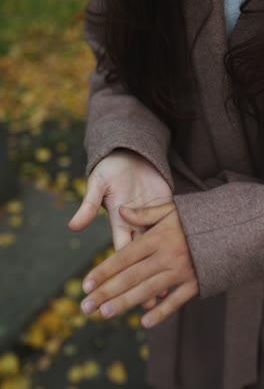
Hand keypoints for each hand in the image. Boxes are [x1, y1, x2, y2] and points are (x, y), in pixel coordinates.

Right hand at [68, 148, 172, 309]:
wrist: (130, 154)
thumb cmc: (110, 168)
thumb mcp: (98, 184)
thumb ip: (89, 205)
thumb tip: (72, 226)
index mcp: (120, 220)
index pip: (121, 250)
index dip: (120, 273)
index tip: (119, 293)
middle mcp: (136, 223)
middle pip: (140, 258)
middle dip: (141, 279)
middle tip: (147, 305)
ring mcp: (152, 217)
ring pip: (158, 249)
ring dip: (161, 269)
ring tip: (167, 295)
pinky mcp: (166, 208)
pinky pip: (172, 230)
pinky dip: (177, 247)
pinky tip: (186, 263)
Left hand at [80, 201, 198, 327]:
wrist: (227, 229)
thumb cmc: (194, 218)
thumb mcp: (170, 208)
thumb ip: (144, 212)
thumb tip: (121, 211)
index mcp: (157, 238)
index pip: (124, 257)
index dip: (104, 271)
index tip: (85, 284)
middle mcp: (166, 256)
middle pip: (131, 277)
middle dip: (106, 292)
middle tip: (85, 307)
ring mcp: (181, 272)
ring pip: (148, 291)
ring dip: (125, 303)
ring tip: (104, 314)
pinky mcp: (195, 283)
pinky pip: (176, 300)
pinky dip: (161, 312)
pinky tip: (144, 322)